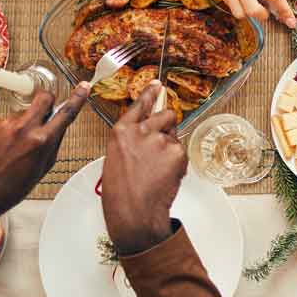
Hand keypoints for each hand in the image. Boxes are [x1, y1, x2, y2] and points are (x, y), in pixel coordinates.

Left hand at [0, 84, 90, 234]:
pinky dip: (5, 131)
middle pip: (43, 98)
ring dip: (22, 124)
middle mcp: (25, 129)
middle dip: (46, 101)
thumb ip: (53, 142)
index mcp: (43, 141)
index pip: (66, 113)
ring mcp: (6, 124)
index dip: (78, 98)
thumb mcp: (44, 166)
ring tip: (13, 146)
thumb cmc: (13, 185)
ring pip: (22, 113)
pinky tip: (1, 147)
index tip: (83, 87)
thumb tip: (59, 126)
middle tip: (43, 111)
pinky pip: (5, 121)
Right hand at [101, 82, 185, 254]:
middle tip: (162, 143)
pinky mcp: (176, 152)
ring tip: (157, 169)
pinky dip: (176, 163)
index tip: (157, 84)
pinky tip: (164, 176)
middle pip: (166, 115)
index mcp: (121, 131)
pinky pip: (180, 153)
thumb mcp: (116, 158)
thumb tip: (146, 135)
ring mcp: (160, 140)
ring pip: (174, 136)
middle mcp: (141, 131)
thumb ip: (130, 141)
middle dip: (168, 125)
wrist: (134, 212)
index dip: (150, 93)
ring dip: (170, 148)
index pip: (139, 105)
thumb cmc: (121, 192)